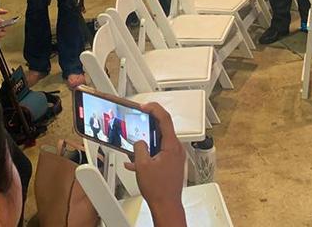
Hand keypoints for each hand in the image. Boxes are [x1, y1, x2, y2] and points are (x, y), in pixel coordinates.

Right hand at [124, 103, 186, 225]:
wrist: (166, 205)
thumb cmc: (159, 189)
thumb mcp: (142, 165)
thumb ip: (139, 147)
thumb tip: (139, 142)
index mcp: (171, 145)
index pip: (165, 119)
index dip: (154, 109)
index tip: (144, 106)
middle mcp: (176, 149)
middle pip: (163, 128)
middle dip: (149, 123)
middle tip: (139, 118)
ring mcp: (176, 156)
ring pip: (160, 141)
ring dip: (147, 140)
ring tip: (135, 143)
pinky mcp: (172, 164)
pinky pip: (160, 152)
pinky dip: (149, 153)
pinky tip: (137, 161)